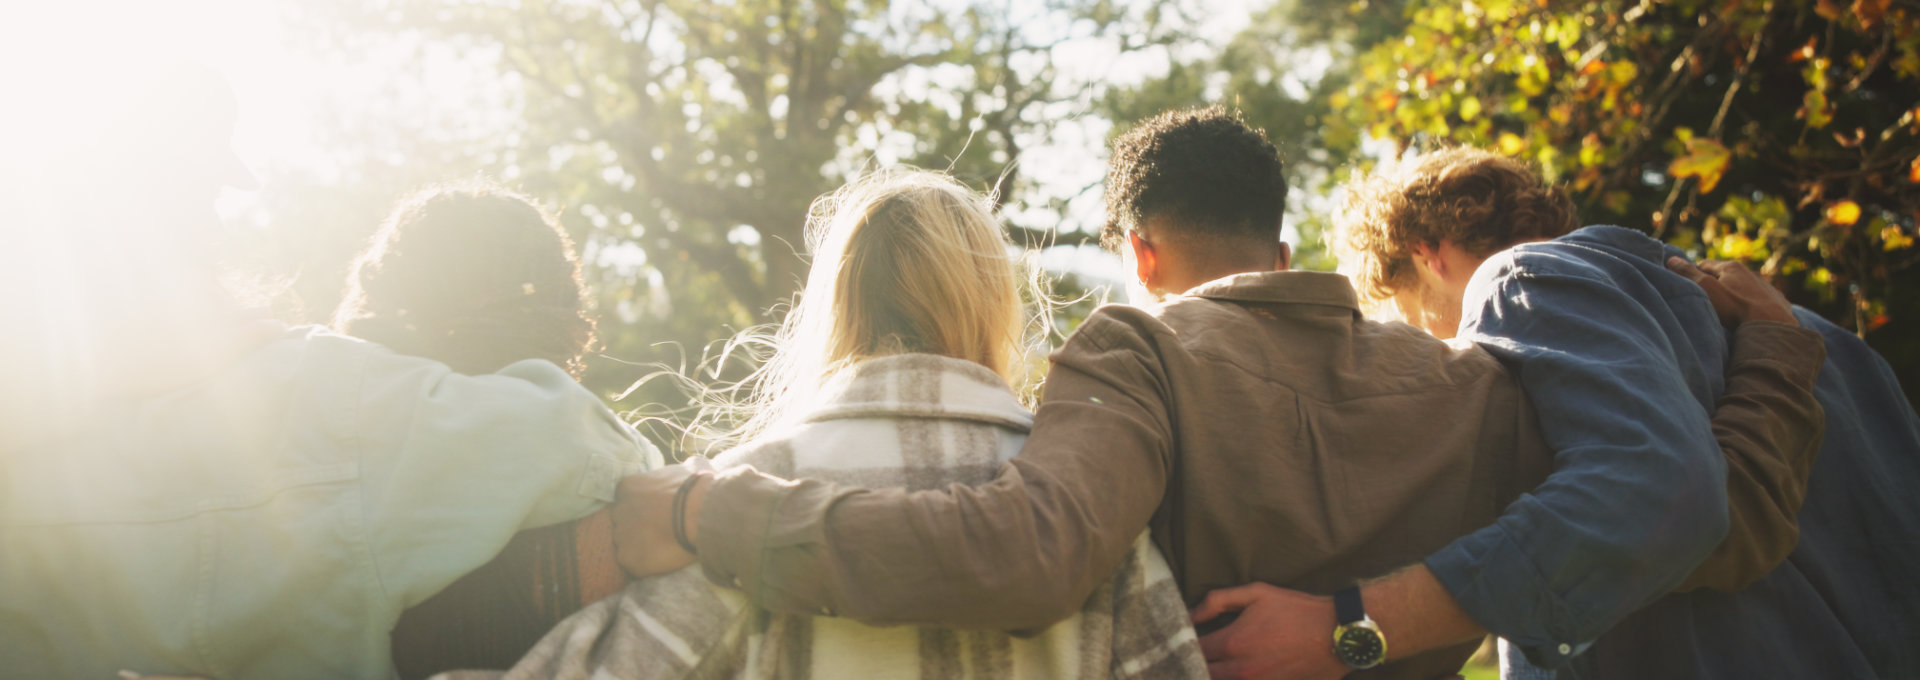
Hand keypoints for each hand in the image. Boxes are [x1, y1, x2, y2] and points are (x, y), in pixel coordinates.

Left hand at [611, 458, 712, 577]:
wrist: (702, 514)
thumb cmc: (699, 489)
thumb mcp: (691, 468)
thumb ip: (683, 467)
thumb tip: (692, 465)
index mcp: (627, 487)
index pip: (626, 498)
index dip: (642, 506)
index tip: (658, 512)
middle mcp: (618, 510)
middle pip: (622, 521)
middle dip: (637, 526)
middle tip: (660, 530)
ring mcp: (621, 536)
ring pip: (625, 544)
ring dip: (640, 546)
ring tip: (662, 547)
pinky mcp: (628, 558)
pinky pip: (633, 563)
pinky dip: (644, 564)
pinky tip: (662, 559)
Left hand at [1191, 583, 1345, 679]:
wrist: (1337, 634)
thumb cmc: (1297, 610)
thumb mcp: (1257, 593)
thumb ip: (1217, 601)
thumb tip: (1189, 614)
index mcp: (1233, 642)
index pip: (1192, 651)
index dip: (1182, 645)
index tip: (1179, 638)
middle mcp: (1241, 670)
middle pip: (1201, 674)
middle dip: (1191, 664)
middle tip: (1187, 655)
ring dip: (1210, 674)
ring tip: (1206, 664)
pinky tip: (1231, 672)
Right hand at [1666, 257, 1797, 326]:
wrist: (1772, 327)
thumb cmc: (1735, 308)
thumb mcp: (1705, 289)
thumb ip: (1688, 273)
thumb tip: (1671, 259)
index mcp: (1732, 267)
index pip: (1705, 264)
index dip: (1694, 274)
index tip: (1688, 286)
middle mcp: (1751, 273)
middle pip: (1727, 275)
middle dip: (1716, 284)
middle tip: (1706, 300)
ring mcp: (1767, 287)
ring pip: (1746, 287)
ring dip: (1736, 294)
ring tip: (1729, 310)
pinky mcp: (1779, 302)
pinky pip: (1762, 300)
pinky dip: (1754, 304)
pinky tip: (1750, 316)